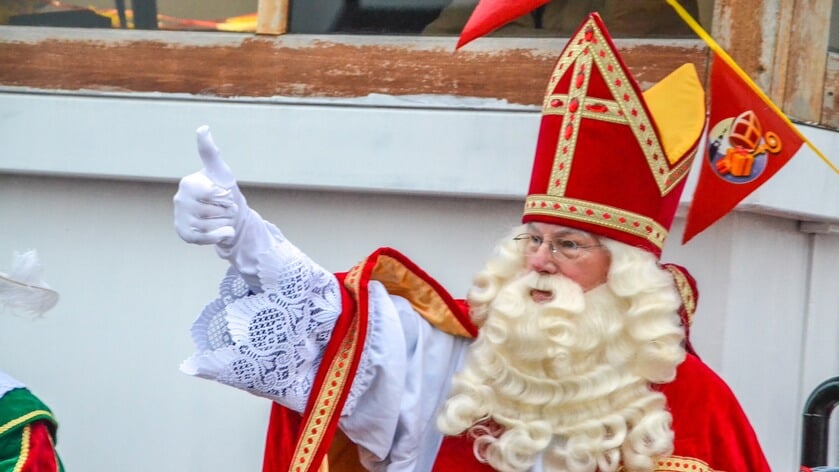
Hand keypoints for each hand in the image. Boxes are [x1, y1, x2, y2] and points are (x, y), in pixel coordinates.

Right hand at [174, 126, 247, 246]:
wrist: (228, 216)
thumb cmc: (224, 190)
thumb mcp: (221, 172)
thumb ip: (210, 153)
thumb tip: (203, 128)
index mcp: (188, 183)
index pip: (212, 193)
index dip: (225, 196)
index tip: (225, 194)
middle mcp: (179, 200)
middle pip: (212, 211)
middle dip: (226, 211)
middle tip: (225, 208)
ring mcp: (180, 217)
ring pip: (209, 225)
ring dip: (224, 223)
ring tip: (222, 218)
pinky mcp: (184, 234)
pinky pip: (204, 239)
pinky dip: (218, 236)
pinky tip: (223, 231)